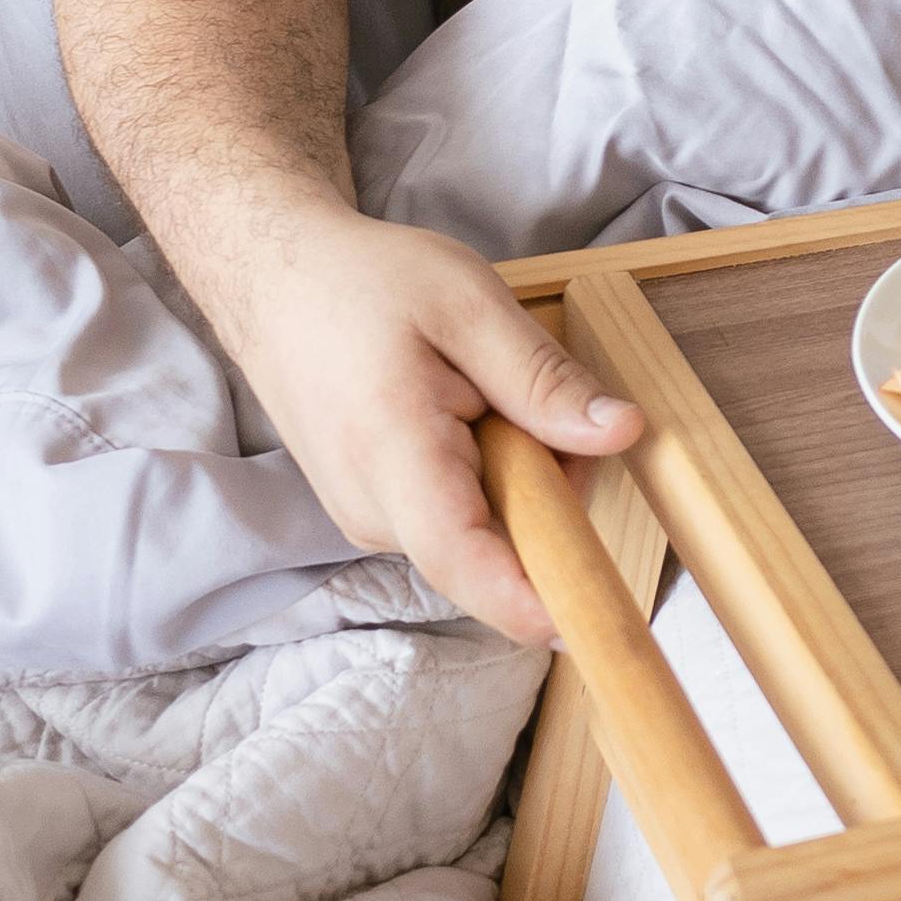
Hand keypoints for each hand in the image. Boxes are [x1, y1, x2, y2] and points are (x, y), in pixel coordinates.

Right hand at [231, 200, 641, 642]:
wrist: (276, 283)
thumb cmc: (368, 283)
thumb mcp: (470, 304)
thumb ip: (542, 380)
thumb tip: (624, 433)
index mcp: (393, 457)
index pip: (466, 561)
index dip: (534, 601)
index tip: (598, 618)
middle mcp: (373, 513)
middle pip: (494, 548)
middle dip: (549, 495)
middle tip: (546, 405)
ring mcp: (367, 521)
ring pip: (480, 531)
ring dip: (516, 478)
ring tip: (489, 391)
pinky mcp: (373, 514)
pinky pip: (456, 515)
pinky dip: (486, 474)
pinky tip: (466, 410)